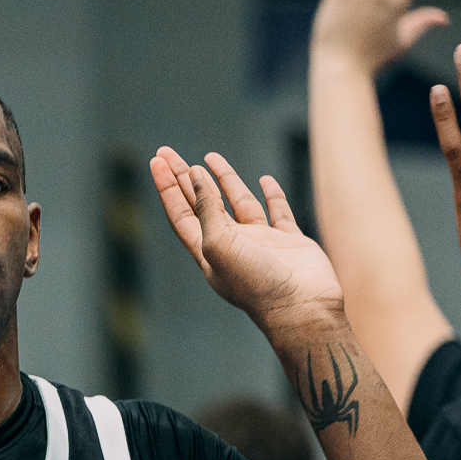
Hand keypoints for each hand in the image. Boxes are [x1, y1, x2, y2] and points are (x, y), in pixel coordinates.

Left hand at [150, 146, 343, 332]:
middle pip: (202, 204)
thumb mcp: (219, 243)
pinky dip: (272, 195)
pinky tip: (264, 181)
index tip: (158, 159)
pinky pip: (278, 212)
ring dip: (223, 181)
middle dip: (184, 178)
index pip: (181, 212)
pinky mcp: (289, 242)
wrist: (302, 308)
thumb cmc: (256, 282)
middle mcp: (231, 246)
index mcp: (208, 252)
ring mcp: (260, 243)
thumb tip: (194, 175)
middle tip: (167, 152)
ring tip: (209, 158)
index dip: (168, 186)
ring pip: (238, 204)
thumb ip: (207, 209)